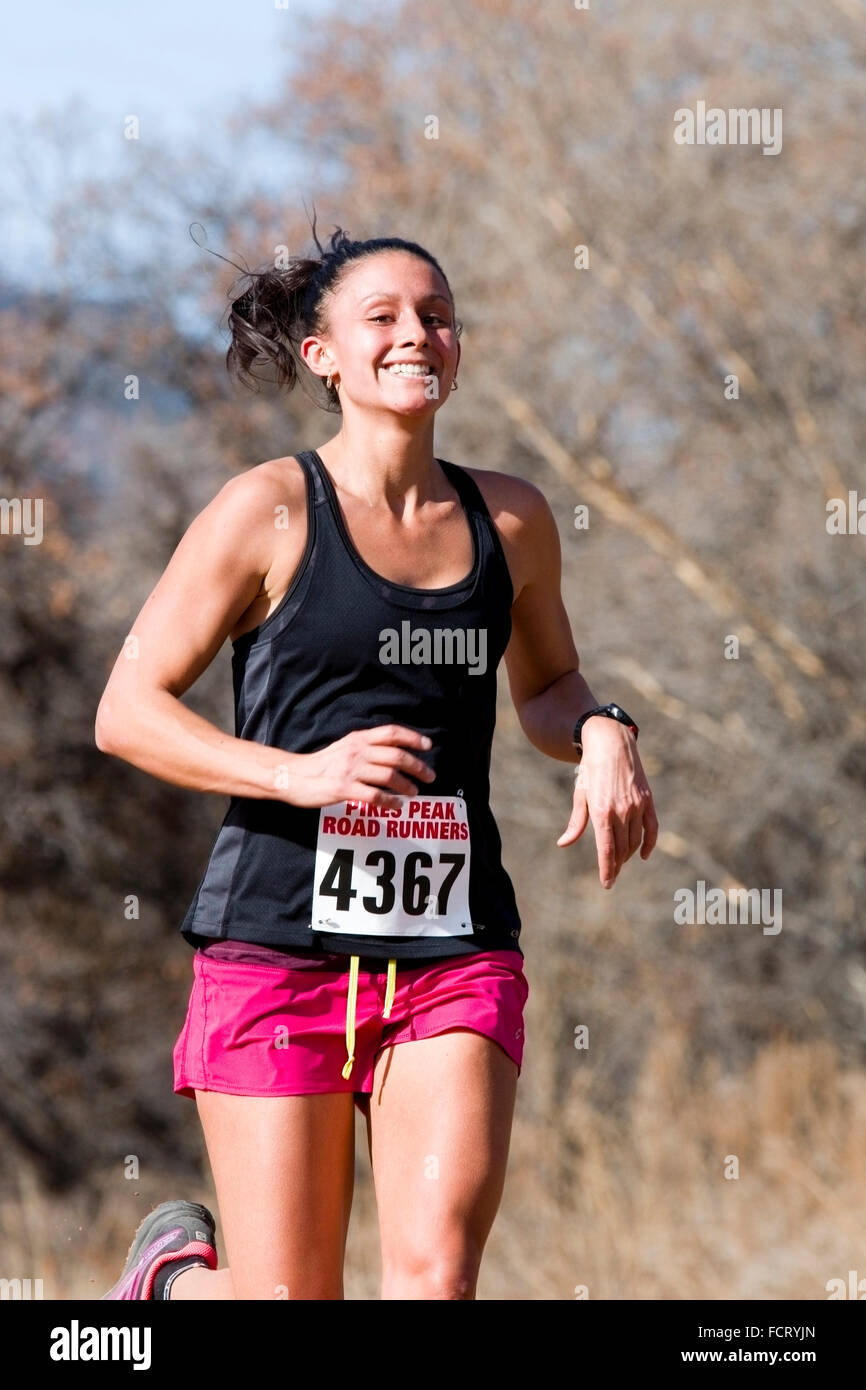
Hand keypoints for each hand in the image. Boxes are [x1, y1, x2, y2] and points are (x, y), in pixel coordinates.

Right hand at [281, 724, 435, 809]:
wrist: (294, 776)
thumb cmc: (322, 764)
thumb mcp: (345, 747)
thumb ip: (367, 746)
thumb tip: (395, 751)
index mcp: (358, 738)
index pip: (391, 732)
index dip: (413, 737)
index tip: (428, 746)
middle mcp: (356, 751)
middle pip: (396, 755)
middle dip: (417, 766)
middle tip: (430, 776)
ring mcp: (350, 770)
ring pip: (389, 776)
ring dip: (407, 785)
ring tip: (414, 792)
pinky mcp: (343, 789)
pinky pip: (375, 796)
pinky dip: (390, 802)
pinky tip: (397, 806)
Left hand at [555, 719, 657, 887]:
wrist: (612, 742)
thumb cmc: (591, 769)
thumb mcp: (580, 794)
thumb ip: (576, 822)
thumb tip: (563, 843)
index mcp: (601, 811)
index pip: (607, 850)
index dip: (607, 870)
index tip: (607, 884)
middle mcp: (621, 811)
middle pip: (621, 849)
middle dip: (616, 864)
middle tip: (611, 873)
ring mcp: (637, 806)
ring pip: (636, 841)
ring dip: (628, 855)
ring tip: (620, 861)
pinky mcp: (648, 800)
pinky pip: (652, 829)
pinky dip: (649, 844)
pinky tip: (643, 855)